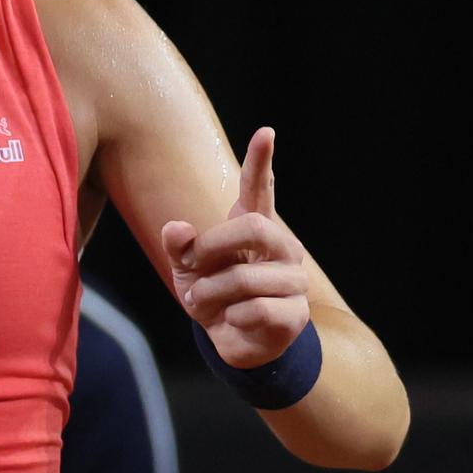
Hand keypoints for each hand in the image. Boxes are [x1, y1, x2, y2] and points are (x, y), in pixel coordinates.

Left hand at [160, 126, 310, 369]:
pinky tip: (232, 321)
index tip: (266, 131)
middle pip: (255, 227)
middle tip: (190, 267)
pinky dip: (231, 318)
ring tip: (204, 301)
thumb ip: (178, 245)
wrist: (231, 341)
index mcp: (253, 228)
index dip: (261, 161)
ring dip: (211, 293)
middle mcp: (281, 248)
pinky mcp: (296, 315)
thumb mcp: (185, 267)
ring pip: (247, 278)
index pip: (260, 189)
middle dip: (213, 247)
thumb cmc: (210, 293)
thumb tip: (177, 229)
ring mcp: (294, 280)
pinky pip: (255, 310)